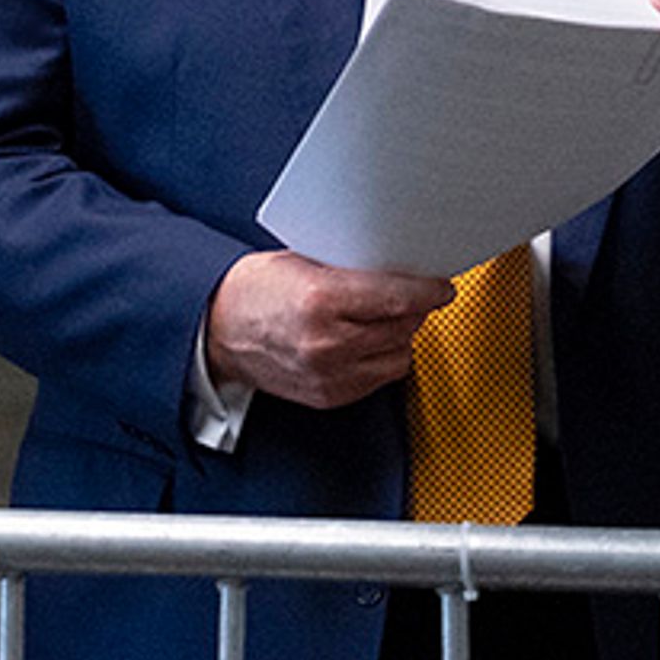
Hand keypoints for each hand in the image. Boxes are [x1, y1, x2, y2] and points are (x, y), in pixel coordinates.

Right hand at [201, 250, 457, 411]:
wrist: (216, 329)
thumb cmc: (256, 290)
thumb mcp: (306, 262)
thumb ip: (355, 270)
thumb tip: (403, 270)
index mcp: (321, 301)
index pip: (397, 297)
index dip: (428, 290)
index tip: (442, 287)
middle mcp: (327, 343)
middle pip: (402, 327)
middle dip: (415, 309)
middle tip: (414, 294)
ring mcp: (328, 376)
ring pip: (398, 356)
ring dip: (401, 336)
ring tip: (388, 317)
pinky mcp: (329, 396)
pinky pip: (380, 378)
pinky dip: (383, 358)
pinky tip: (371, 340)